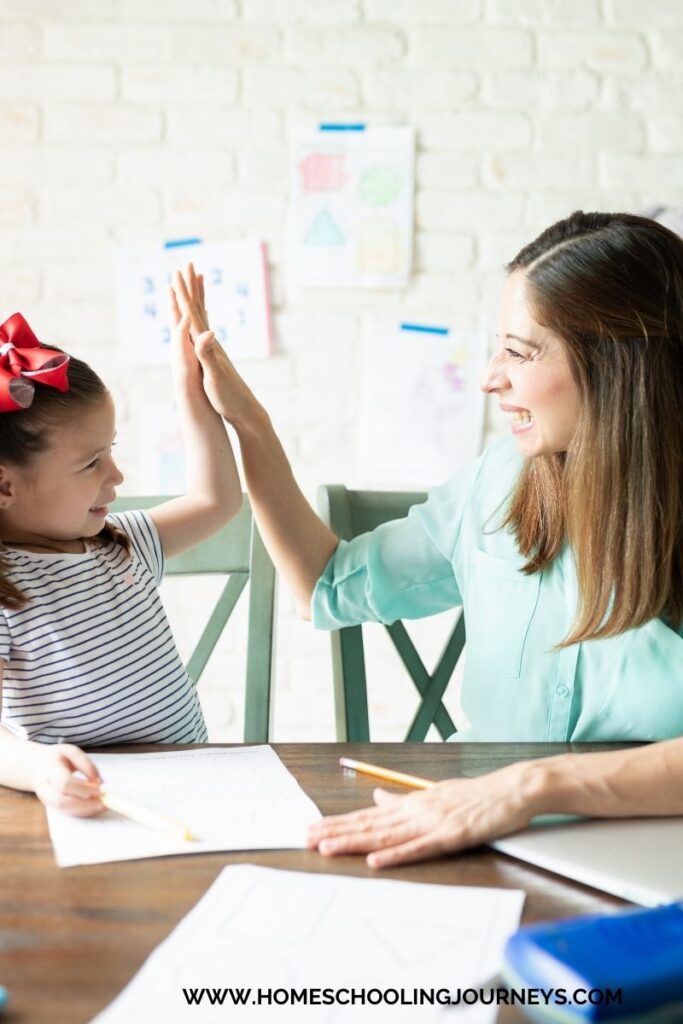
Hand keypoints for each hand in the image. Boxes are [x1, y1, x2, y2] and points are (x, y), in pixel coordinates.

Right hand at [31, 743, 103, 817]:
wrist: (35, 766)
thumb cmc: (57, 758)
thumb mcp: (71, 752)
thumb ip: (85, 764)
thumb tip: (99, 781)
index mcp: (50, 769)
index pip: (64, 783)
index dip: (82, 789)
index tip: (99, 789)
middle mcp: (45, 786)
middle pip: (62, 801)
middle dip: (84, 804)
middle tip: (103, 803)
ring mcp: (46, 798)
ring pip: (63, 809)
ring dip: (84, 810)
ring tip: (101, 806)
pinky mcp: (51, 805)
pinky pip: (66, 812)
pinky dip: (81, 812)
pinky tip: (93, 807)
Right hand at [170, 263, 262, 428]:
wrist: (246, 411)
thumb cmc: (229, 397)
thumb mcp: (215, 377)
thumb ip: (208, 355)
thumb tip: (208, 333)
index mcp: (207, 345)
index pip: (192, 314)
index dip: (183, 293)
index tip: (176, 272)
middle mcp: (212, 343)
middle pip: (199, 308)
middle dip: (191, 286)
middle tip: (187, 264)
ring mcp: (215, 349)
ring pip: (202, 317)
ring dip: (197, 298)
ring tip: (196, 281)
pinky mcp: (216, 358)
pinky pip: (204, 331)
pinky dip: (200, 320)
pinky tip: (202, 318)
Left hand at [307, 761, 542, 867]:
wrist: (514, 789)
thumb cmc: (479, 794)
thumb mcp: (436, 792)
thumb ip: (404, 797)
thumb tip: (378, 795)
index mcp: (413, 801)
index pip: (369, 813)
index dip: (340, 822)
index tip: (314, 827)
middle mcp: (417, 809)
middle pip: (370, 823)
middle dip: (336, 832)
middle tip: (305, 838)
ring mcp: (433, 822)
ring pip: (386, 835)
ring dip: (354, 843)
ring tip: (327, 848)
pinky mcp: (451, 836)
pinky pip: (419, 849)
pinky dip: (396, 856)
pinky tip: (375, 861)